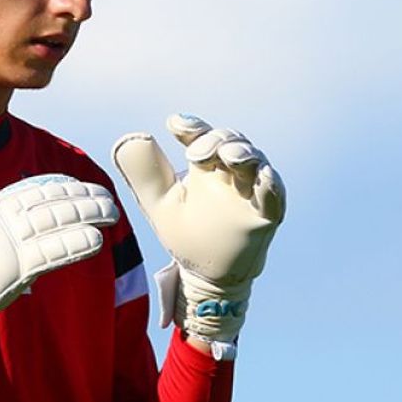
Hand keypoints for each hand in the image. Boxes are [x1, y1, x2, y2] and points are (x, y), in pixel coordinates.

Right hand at [0, 174, 119, 397]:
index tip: (78, 183)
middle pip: (52, 202)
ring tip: (110, 213)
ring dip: (88, 215)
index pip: (34, 189)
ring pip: (58, 222)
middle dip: (83, 198)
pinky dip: (77, 244)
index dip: (61, 184)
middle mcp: (4, 219)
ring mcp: (12, 242)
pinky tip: (97, 239)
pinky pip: (54, 252)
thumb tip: (16, 211)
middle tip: (106, 198)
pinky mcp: (19, 267)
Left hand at [112, 115, 284, 358]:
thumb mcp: (159, 205)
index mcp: (205, 167)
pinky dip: (270, 183)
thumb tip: (128, 139)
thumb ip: (143, 174)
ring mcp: (250, 192)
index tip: (174, 124)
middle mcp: (230, 173)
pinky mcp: (266, 215)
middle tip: (197, 153)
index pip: (201, 136)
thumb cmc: (187, 235)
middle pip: (230, 142)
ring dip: (243, 153)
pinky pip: (273, 195)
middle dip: (216, 140)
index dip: (192, 126)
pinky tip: (263, 175)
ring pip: (254, 161)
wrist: (207, 277)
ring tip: (229, 156)